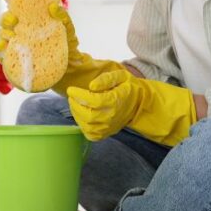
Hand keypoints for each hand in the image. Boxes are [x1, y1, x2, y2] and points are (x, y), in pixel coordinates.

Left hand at [66, 68, 197, 146]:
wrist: (139, 104)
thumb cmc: (128, 87)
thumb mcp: (121, 76)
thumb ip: (107, 78)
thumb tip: (92, 86)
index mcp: (115, 101)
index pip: (93, 101)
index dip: (79, 95)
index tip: (71, 89)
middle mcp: (111, 117)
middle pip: (87, 115)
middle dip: (75, 105)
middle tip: (72, 96)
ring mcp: (108, 127)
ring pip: (86, 125)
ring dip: (76, 114)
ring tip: (75, 104)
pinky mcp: (105, 134)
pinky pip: (89, 134)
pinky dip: (81, 125)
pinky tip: (81, 115)